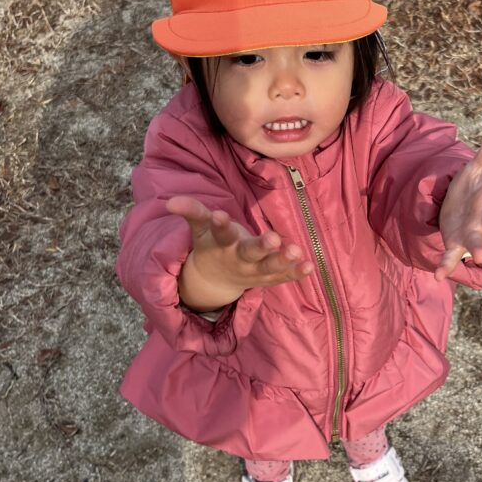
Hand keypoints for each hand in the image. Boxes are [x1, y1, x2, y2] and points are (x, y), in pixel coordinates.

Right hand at [166, 196, 314, 306]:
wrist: (216, 280)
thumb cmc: (212, 244)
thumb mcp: (200, 229)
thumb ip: (192, 212)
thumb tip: (170, 200)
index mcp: (221, 244)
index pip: (220, 233)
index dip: (219, 224)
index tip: (220, 215)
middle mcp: (238, 259)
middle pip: (250, 253)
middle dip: (262, 247)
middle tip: (274, 239)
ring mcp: (255, 271)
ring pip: (270, 268)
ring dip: (283, 260)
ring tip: (297, 251)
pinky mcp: (269, 278)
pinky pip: (283, 277)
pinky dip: (296, 273)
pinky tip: (310, 266)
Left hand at [434, 129, 481, 282]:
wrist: (453, 211)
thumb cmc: (470, 190)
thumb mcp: (476, 169)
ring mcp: (471, 233)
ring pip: (478, 241)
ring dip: (479, 248)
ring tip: (478, 257)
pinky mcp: (455, 245)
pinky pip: (451, 257)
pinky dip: (445, 267)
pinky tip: (438, 276)